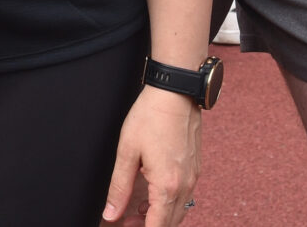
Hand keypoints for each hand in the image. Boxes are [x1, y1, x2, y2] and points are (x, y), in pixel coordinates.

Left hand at [100, 83, 199, 225]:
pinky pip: (185, 196)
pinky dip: (169, 204)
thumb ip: (119, 188)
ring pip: (179, 211)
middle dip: (149, 226)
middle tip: (127, 221)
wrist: (176, 92)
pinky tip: (153, 194)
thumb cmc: (151, 117)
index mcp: (167, 185)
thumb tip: (111, 214)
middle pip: (169, 224)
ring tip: (138, 210)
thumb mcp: (127, 152)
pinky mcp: (195, 168)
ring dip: (160, 217)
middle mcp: (184, 185)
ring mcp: (193, 177)